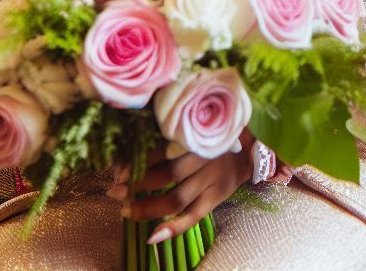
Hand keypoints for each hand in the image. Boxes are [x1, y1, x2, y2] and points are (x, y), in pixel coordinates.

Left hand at [107, 141, 250, 243]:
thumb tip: (133, 141)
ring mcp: (211, 181)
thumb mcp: (198, 126)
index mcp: (197, 138)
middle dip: (137, 185)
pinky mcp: (216, 198)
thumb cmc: (216, 135)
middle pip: (167, 175)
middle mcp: (204, 159)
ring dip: (147, 207)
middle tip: (114, 190)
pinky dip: (172, 229)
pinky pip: (193, 217)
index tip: (117, 169)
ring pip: (175, 199)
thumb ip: (173, 133)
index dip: (138, 161)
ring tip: (125, 210)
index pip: (162, 150)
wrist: (251, 150)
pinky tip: (152, 237)